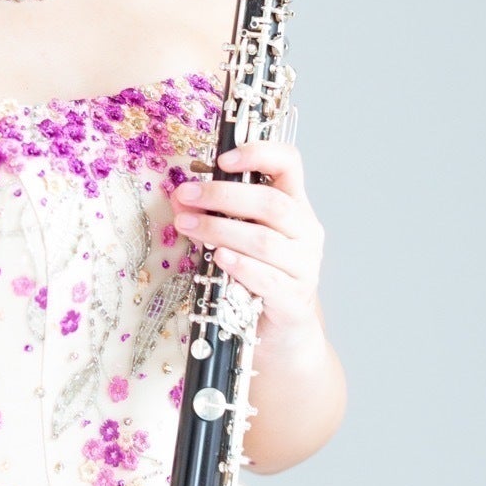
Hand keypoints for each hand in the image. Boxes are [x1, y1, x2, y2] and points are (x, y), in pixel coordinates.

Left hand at [171, 138, 324, 344]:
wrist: (281, 333)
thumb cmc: (256, 278)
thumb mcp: (237, 240)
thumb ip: (214, 216)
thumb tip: (180, 197)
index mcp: (295, 207)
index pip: (289, 164)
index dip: (259, 153)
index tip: (223, 159)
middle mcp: (305, 232)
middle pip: (272, 203)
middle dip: (224, 196)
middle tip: (186, 196)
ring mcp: (304, 267)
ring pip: (265, 241)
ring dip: (220, 230)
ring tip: (188, 226)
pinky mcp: (294, 299)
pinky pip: (268, 279)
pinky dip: (241, 266)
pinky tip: (219, 258)